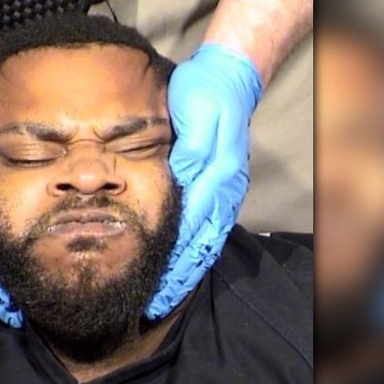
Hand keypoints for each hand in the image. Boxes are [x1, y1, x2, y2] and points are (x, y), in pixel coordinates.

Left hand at [145, 44, 263, 319]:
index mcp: (216, 175)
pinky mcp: (221, 189)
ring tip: (166, 298)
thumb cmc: (205, 93)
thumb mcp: (197, 113)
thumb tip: (181, 179)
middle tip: (155, 306)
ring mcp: (225, 191)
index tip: (155, 289)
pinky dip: (195, 254)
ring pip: (206, 242)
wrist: (228, 77)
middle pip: (200, 245)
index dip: (174, 261)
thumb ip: (192, 150)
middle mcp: (224, 190)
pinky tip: (182, 269)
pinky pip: (209, 230)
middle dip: (178, 278)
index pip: (191, 228)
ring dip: (187, 272)